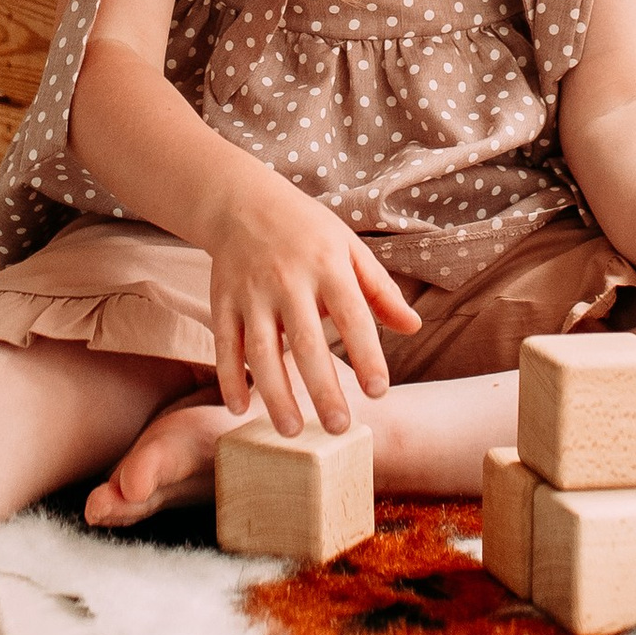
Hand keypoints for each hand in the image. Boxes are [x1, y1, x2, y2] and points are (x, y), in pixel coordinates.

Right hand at [205, 178, 421, 433]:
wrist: (242, 202)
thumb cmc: (307, 230)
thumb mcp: (350, 249)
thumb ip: (380, 290)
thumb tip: (414, 327)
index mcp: (328, 266)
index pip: (353, 316)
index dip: (367, 355)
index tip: (378, 392)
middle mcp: (288, 280)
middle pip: (306, 343)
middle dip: (322, 389)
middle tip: (338, 429)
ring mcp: (251, 292)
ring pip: (261, 351)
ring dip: (275, 395)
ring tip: (291, 432)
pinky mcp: (221, 301)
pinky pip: (225, 345)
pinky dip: (229, 379)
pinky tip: (241, 408)